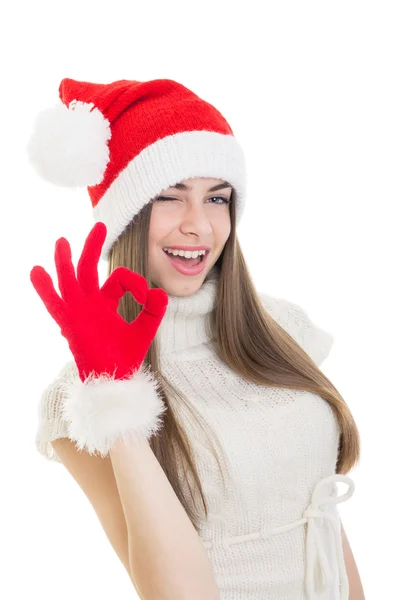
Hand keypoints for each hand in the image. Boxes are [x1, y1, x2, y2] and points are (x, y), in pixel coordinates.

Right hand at [30, 221, 167, 381]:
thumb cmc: (125, 358)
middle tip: (101, 225)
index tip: (146, 296)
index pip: (119, 278)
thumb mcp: (144, 329)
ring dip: (66, 261)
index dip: (135, 283)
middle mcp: (90, 304)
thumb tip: (158, 291)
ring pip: (70, 279)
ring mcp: (78, 312)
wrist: (113, 381)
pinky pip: (54, 303)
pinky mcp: (71, 323)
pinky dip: (45, 288)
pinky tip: (36, 272)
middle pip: (89, 269)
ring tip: (62, 241)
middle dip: (93, 247)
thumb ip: (154, 310)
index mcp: (106, 303)